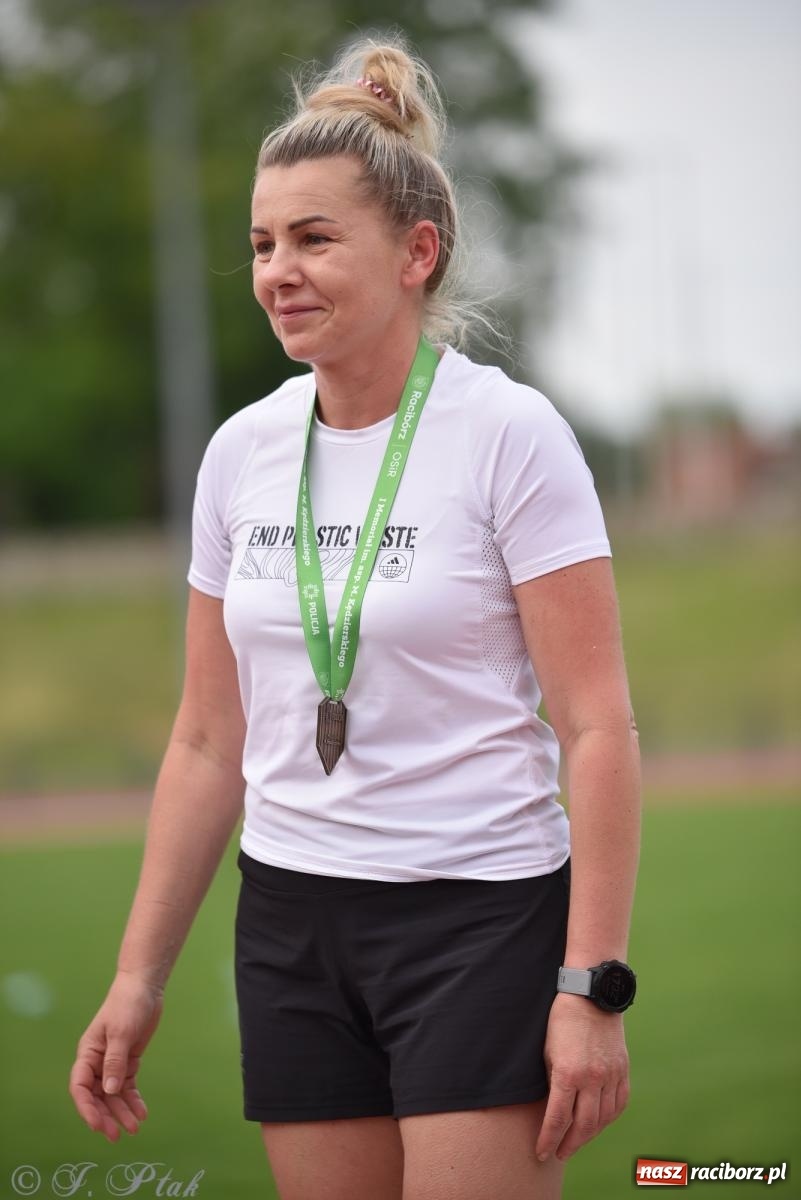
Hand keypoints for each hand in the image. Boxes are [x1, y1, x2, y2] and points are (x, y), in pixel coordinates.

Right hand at [69, 972, 163, 1141]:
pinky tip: (142, 1112)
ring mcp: (112, 1062)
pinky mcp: (128, 1061)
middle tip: (118, 1135)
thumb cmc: (127, 1005)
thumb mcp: (121, 1032)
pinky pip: (127, 1086)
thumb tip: (109, 1091)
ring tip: (134, 1128)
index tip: (98, 1124)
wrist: (144, 988)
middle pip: (96, 1096)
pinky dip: (133, 1099)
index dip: (86, 1108)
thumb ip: (115, 1062)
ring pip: (113, 1094)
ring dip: (122, 1111)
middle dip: (106, 1116)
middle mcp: (97, 1061)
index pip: (80, 1087)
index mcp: (88, 1053)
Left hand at [536, 991, 629, 1161]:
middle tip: (560, 1153)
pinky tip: (599, 1123)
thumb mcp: (547, 1051)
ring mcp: (611, 1075)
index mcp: (568, 1073)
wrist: (591, 995)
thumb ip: (552, 1082)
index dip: (549, 1139)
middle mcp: (592, 1078)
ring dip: (590, 1135)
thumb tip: (553, 1109)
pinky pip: (619, 1103)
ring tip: (577, 1141)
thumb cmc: (561, 1020)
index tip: (542, 1152)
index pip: (558, 1119)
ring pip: (603, 1119)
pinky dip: (609, 1118)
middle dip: (570, 1144)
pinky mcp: (623, 1070)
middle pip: (583, 1125)